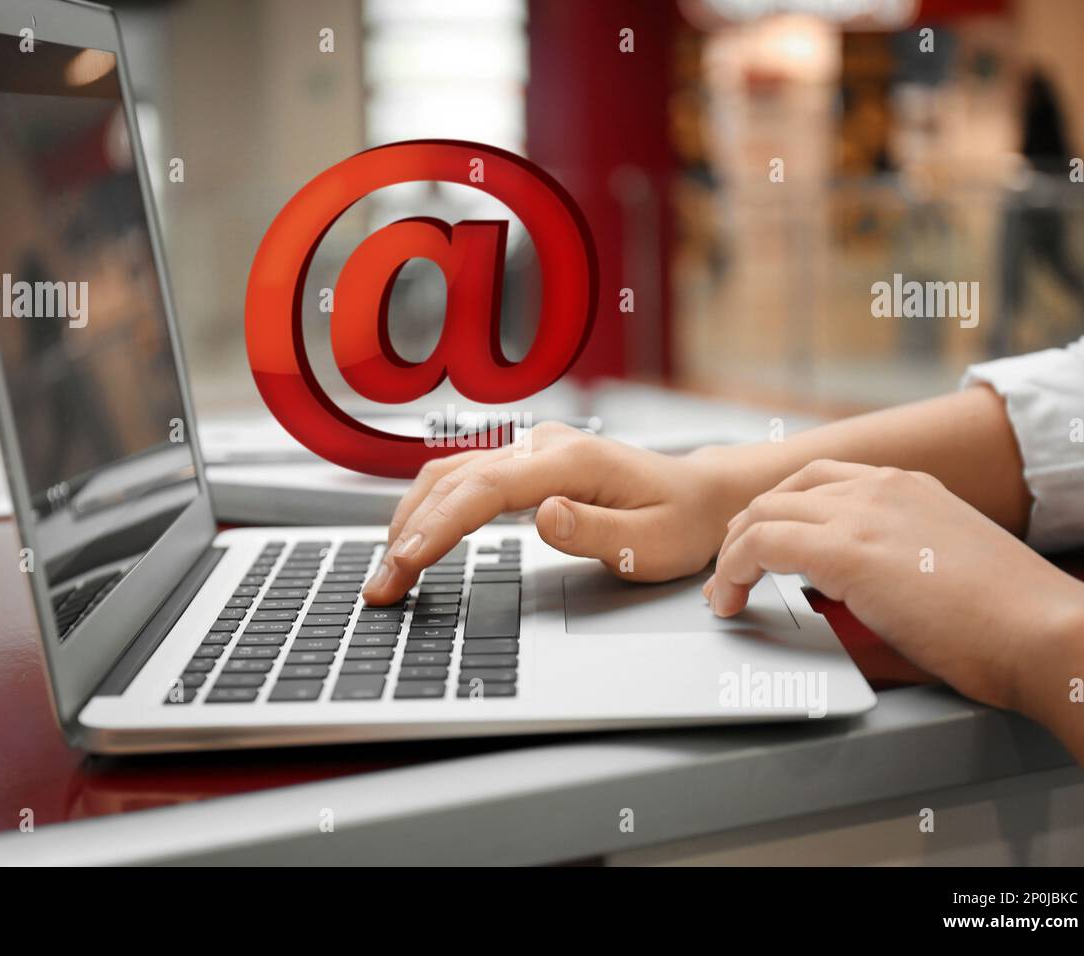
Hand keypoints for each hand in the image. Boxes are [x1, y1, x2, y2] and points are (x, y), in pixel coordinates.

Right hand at [362, 423, 744, 603]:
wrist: (702, 497)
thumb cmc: (681, 523)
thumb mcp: (652, 544)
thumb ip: (595, 532)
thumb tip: (540, 517)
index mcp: (572, 460)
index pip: (485, 490)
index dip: (439, 526)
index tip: (407, 562)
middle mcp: (545, 444)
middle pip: (454, 479)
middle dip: (410, 532)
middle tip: (381, 585)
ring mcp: (532, 447)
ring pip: (450, 472)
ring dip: (412, 516)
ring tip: (388, 567)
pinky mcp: (526, 461)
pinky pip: (463, 475)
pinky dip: (430, 505)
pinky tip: (414, 535)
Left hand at [705, 459, 1083, 710]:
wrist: (1043, 631)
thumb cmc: (1005, 619)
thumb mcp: (938, 565)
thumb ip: (889, 560)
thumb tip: (844, 587)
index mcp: (907, 486)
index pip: (817, 481)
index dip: (777, 513)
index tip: (757, 546)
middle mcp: (881, 488)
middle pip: (780, 493)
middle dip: (745, 532)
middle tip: (729, 571)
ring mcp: (862, 513)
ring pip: (762, 514)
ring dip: (732, 555)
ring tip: (724, 592)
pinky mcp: (846, 549)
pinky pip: (762, 545)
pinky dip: (733, 571)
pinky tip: (732, 599)